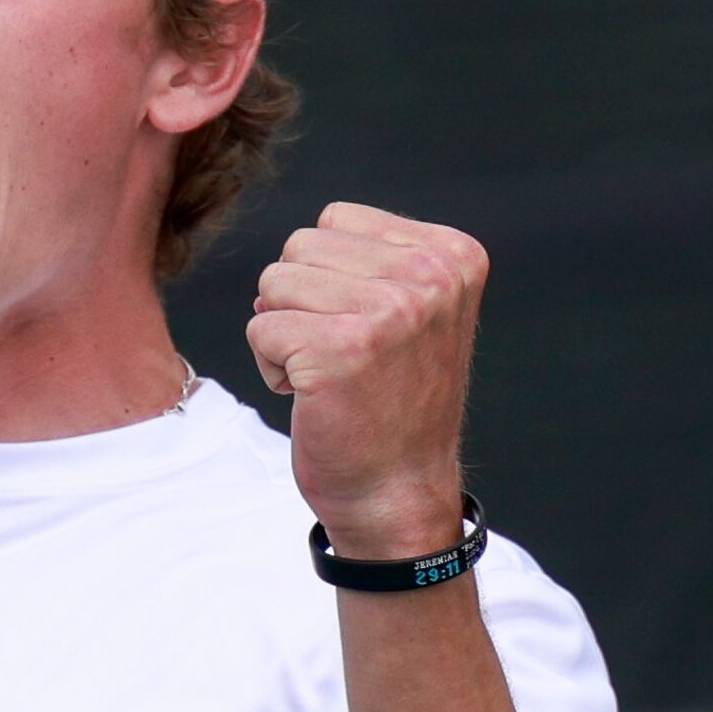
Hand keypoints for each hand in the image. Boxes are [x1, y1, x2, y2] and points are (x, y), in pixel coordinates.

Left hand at [246, 201, 486, 557]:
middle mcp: (429, 276)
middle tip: (344, 356)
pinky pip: (259, 328)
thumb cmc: (392, 401)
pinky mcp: (340, 350)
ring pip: (273, 283)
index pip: (337, 220)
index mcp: (452, 254)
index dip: (331, 277)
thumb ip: (363, 264)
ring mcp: (388, 311)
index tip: (370, 330)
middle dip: (301, 302)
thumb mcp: (410, 311)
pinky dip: (272, 367)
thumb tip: (281, 267)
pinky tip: (314, 396)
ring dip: (284, 332)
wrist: (398, 491)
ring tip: (330, 373)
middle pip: (300, 246)